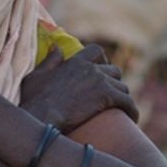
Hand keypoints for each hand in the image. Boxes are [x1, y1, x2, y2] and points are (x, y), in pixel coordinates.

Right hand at [19, 43, 138, 131]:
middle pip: (114, 71)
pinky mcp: (107, 96)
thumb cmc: (34, 101)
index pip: (97, 51)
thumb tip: (57, 47)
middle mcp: (91, 68)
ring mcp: (100, 81)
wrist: (42, 117)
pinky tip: (133, 118)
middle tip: (113, 96)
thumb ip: (50, 61)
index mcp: (75, 61)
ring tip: (122, 110)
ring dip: (123, 98)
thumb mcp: (36, 77)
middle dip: (114, 83)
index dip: (103, 61)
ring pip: (123, 87)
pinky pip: (128, 101)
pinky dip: (132, 110)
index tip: (103, 71)